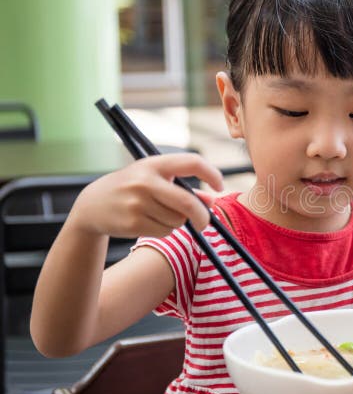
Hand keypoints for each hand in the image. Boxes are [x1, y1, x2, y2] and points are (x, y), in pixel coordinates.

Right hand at [70, 153, 224, 237]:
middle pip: (188, 202)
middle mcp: (145, 181)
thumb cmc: (132, 188)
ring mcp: (137, 202)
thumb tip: (211, 201)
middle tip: (205, 222)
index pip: (191, 162)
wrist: (93, 204)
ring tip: (159, 214)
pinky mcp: (133, 222)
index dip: (211, 173)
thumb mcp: (156, 180)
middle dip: (202, 216)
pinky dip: (165, 230)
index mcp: (154, 164)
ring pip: (178, 220)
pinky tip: (149, 221)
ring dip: (177, 222)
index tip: (219, 185)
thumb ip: (185, 189)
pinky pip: (165, 231)